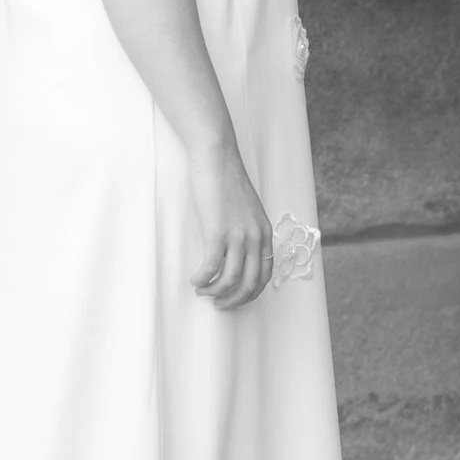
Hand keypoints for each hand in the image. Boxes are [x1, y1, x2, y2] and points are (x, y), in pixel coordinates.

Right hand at [190, 143, 273, 308]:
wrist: (216, 157)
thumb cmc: (227, 180)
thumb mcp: (247, 210)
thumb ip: (247, 231)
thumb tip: (236, 255)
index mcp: (265, 233)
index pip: (265, 276)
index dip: (250, 293)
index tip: (235, 297)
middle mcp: (255, 237)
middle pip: (250, 284)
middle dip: (233, 299)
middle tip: (218, 303)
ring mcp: (237, 235)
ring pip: (229, 279)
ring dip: (214, 291)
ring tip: (202, 290)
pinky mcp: (216, 232)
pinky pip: (210, 267)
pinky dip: (201, 279)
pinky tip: (194, 279)